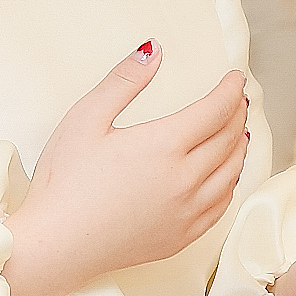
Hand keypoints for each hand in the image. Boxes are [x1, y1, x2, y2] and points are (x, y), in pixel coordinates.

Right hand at [3, 41, 248, 295]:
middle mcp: (185, 179)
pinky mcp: (182, 236)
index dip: (230, 90)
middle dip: (236, 113)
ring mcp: (187, 211)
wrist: (56, 245)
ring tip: (237, 130)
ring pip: (231, 172)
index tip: (235, 79)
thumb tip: (154, 50)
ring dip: (239, 146)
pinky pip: (222, 205)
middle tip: (237, 99)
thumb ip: (123, 81)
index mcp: (165, 145)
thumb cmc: (64, 182)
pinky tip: (225, 175)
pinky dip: (231, 183)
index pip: (215, 110)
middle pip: (228, 138)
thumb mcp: (86, 118)